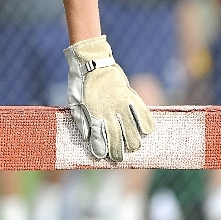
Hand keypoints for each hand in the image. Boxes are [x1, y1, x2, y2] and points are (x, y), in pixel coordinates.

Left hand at [64, 35, 154, 161]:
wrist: (91, 61)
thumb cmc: (80, 83)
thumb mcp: (74, 101)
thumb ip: (81, 120)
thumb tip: (87, 137)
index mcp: (93, 112)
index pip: (99, 136)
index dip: (101, 148)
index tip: (102, 156)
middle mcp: (109, 110)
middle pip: (118, 137)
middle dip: (118, 151)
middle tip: (118, 158)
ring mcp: (121, 103)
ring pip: (133, 129)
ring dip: (134, 141)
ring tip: (133, 147)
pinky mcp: (130, 95)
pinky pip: (143, 112)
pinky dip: (146, 123)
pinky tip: (146, 131)